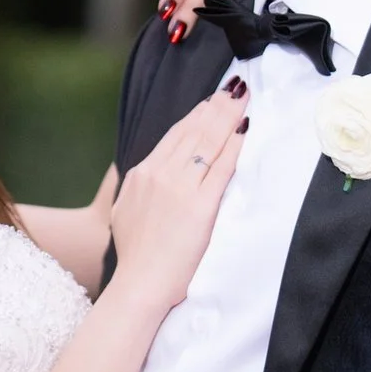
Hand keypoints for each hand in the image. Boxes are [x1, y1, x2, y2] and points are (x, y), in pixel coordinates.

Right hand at [107, 87, 248, 309]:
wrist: (139, 284)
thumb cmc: (136, 256)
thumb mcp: (125, 211)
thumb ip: (140, 188)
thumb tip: (148, 175)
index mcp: (141, 175)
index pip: (174, 135)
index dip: (197, 115)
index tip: (212, 101)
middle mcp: (159, 174)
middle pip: (193, 131)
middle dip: (216, 107)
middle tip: (235, 87)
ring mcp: (179, 189)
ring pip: (207, 142)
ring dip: (227, 116)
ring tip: (243, 98)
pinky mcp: (200, 206)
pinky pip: (221, 168)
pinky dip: (234, 146)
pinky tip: (245, 129)